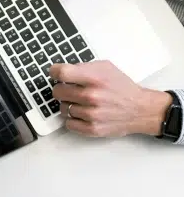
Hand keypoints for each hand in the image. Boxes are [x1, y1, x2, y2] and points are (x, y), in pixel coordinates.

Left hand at [50, 61, 171, 137]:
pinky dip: (73, 119)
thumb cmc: (122, 88)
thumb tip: (61, 70)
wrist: (141, 109)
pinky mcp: (91, 128)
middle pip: (57, 92)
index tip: (54, 73)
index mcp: (94, 78)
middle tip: (70, 90)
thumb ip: (83, 67)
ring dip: (69, 105)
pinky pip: (68, 123)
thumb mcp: (105, 68)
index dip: (54, 72)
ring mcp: (91, 114)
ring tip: (81, 102)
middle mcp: (92, 96)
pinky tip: (82, 114)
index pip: (61, 73)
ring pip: (62, 108)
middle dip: (61, 89)